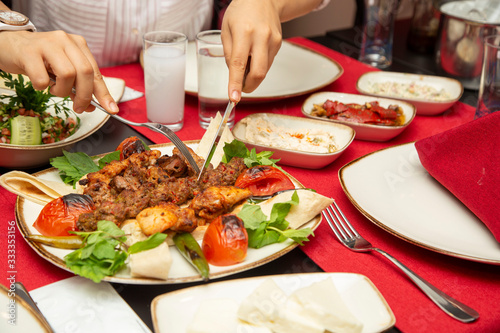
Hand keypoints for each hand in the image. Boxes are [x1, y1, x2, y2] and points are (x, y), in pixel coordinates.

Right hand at [0, 30, 118, 113]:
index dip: (104, 93)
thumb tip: (90, 107)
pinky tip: (39, 83)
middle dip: (85, 96)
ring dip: (62, 91)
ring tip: (53, 90)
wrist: (9, 44)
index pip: (96, 72)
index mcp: (78, 45)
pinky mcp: (29, 51)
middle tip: (79, 107)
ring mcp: (48, 44)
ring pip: (67, 74)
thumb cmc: (40, 60)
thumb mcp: (62, 70)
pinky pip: (42, 78)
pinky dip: (42, 87)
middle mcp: (66, 41)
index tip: (111, 109)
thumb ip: (77, 86)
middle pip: (85, 72)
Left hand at [221, 0, 282, 102]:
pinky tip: (254, 55)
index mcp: (244, 31)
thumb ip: (229, 53)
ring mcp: (272, 41)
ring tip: (246, 63)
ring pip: (264, 70)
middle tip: (240, 88)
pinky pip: (268, 63)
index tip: (234, 97)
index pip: (239, 63)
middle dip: (248, 86)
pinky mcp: (279, 44)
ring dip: (253, 76)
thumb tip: (234, 75)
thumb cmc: (241, 12)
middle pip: (258, 72)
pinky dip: (259, 66)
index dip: (236, 83)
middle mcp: (261, 36)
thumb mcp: (226, 29)